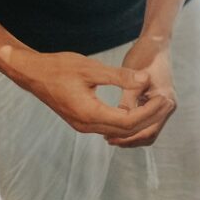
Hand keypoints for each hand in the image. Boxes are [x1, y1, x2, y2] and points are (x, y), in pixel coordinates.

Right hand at [10, 49, 172, 139]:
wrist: (33, 74)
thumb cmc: (60, 67)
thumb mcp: (91, 68)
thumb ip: (119, 76)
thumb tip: (145, 79)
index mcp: (90, 113)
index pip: (128, 121)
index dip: (149, 112)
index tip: (163, 98)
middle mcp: (86, 125)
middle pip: (126, 131)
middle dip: (148, 118)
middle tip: (165, 102)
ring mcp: (83, 125)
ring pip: (118, 131)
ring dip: (139, 121)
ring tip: (156, 105)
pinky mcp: (82, 121)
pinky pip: (109, 126)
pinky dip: (126, 120)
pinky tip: (137, 108)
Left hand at [105, 35, 176, 147]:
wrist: (155, 42)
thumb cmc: (144, 56)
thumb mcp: (131, 80)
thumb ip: (127, 103)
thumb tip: (117, 123)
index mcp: (165, 100)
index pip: (148, 129)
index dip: (128, 137)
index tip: (110, 137)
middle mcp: (169, 104)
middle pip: (150, 133)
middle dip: (129, 139)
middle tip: (108, 139)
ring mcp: (165, 103)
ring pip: (149, 129)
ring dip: (132, 134)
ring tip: (111, 135)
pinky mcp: (159, 101)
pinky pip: (148, 120)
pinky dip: (135, 126)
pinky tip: (118, 123)